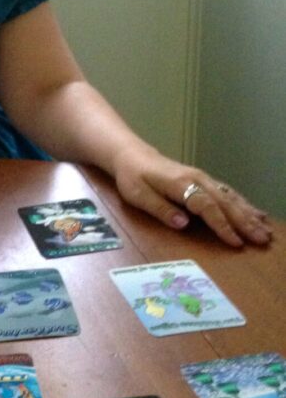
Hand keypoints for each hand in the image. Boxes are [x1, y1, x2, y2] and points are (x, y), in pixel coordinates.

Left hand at [112, 147, 272, 247]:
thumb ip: (160, 209)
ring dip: (249, 214)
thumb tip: (183, 224)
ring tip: (265, 231)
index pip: (206, 207)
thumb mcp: (137, 195)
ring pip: (231, 197)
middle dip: (245, 222)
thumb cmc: (132, 177)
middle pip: (225, 202)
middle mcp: (197, 179)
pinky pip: (228, 193)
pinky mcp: (204, 180)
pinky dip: (244, 204)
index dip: (222, 225)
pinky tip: (256, 214)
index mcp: (181, 184)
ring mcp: (203, 178)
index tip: (236, 242)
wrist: (132, 155)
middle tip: (262, 240)